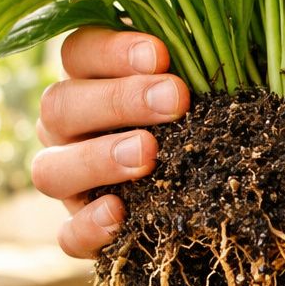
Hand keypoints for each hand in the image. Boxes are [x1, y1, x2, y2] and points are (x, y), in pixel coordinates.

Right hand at [33, 27, 190, 257]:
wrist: (211, 191)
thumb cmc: (202, 114)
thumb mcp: (201, 82)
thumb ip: (200, 62)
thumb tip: (234, 51)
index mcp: (87, 79)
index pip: (78, 52)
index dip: (113, 51)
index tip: (161, 55)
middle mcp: (65, 128)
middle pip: (61, 106)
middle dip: (118, 101)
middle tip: (174, 100)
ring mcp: (66, 180)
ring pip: (51, 169)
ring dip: (98, 159)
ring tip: (147, 154)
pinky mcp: (77, 229)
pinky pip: (66, 234)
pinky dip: (88, 226)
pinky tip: (119, 214)